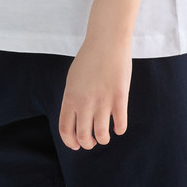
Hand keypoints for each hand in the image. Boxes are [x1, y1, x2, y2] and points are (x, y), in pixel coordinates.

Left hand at [58, 35, 131, 150]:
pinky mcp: (119, 98)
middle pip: (83, 137)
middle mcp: (84, 103)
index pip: (65, 130)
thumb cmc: (89, 59)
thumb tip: (76, 120)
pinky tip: (118, 127)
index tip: (76, 145)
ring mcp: (102, 101)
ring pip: (102, 135)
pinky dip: (119, 130)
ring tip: (104, 136)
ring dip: (103, 139)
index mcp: (70, 98)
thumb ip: (72, 100)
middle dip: (88, 144)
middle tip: (92, 141)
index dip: (70, 142)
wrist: (106, 41)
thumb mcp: (72, 80)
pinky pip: (120, 124)